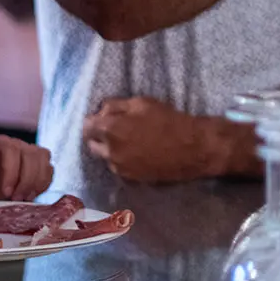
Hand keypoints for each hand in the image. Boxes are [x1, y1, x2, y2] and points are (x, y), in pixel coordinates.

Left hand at [0, 132, 53, 200]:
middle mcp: (7, 145)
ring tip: (23, 199)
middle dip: (28, 178)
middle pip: (32, 152)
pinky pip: (46, 170)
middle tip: (15, 199)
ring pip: (43, 158)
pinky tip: (28, 198)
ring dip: (38, 180)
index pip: (10, 148)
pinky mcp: (26, 169)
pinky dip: (43, 184)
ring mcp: (19, 156)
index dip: (12, 170)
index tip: (5, 192)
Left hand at [83, 97, 237, 182]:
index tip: (102, 116)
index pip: (87, 126)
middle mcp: (110, 152)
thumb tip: (100, 111)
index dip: (93, 120)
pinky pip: (117, 165)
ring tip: (129, 139)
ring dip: (110, 147)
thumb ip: (116, 105)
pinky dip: (121, 158)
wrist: (192, 148)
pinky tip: (137, 151)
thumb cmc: (168, 121)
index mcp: (111, 130)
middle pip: (92, 143)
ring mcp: (119, 167)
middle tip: (117, 127)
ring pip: (105, 156)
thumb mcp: (142, 103)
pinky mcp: (130, 178)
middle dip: (99, 134)